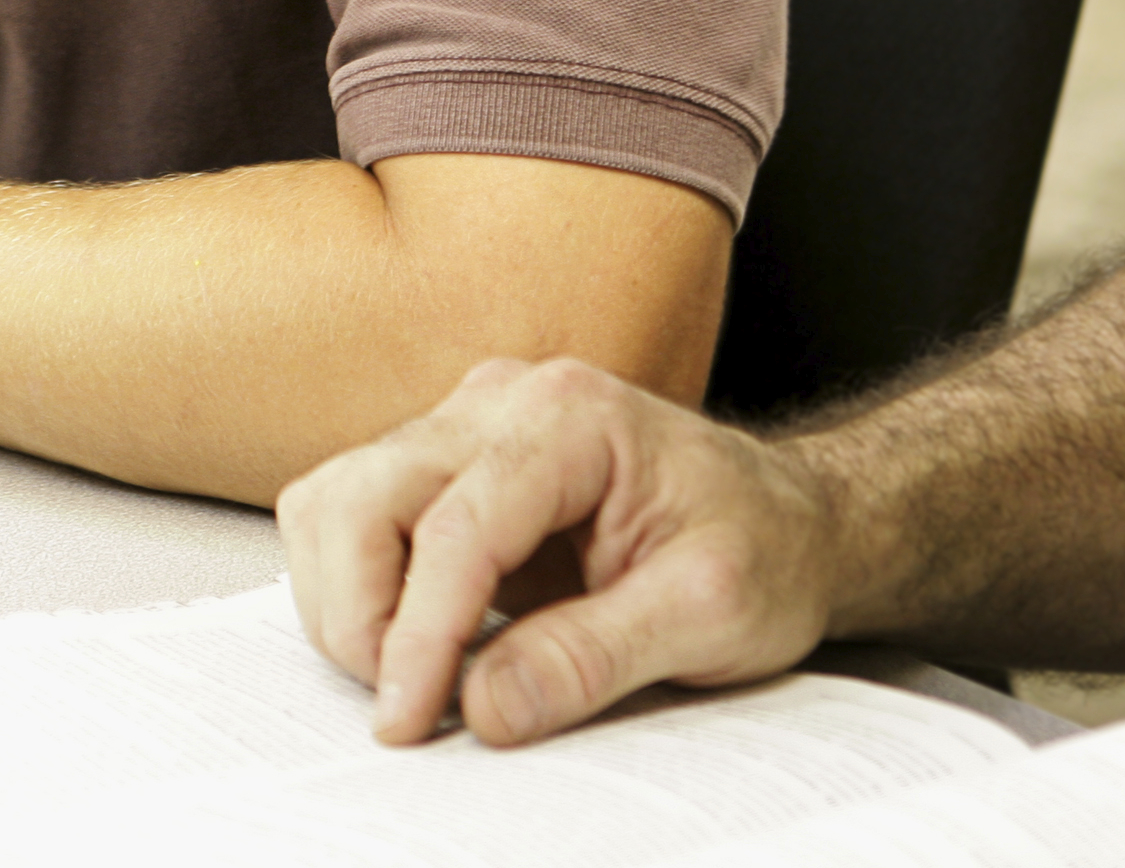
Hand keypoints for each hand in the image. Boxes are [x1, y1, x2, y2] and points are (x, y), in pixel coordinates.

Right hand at [279, 356, 842, 746]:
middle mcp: (498, 404)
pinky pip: (353, 520)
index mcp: (571, 416)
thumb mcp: (712, 612)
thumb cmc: (763, 548)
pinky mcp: (443, 471)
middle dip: (362, 614)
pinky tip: (418, 643)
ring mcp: (462, 430)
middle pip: (363, 496)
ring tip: (413, 678)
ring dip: (348, 601)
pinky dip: (358, 590)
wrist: (787, 519)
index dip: (419, 633)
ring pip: (337, 502)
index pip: (455, 526)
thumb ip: (595, 656)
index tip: (408, 719)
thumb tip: (483, 707)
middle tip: (408, 708)